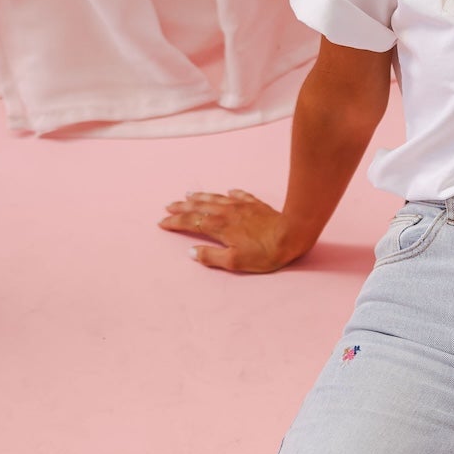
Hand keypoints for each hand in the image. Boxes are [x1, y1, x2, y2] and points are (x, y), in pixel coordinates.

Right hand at [159, 189, 307, 273]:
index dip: (175, 222)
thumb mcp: (235, 262)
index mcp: (218, 226)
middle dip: (182, 206)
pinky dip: (230, 193)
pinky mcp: (255, 204)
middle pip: (199, 207)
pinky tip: (228, 191)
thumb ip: (211, 257)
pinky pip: (239, 195)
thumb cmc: (264, 252)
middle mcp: (226, 212)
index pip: (191, 222)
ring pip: (215, 198)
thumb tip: (192, 252)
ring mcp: (241, 206)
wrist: (291, 234)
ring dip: (200, 196)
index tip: (162, 222)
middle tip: (168, 205)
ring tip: (188, 194)